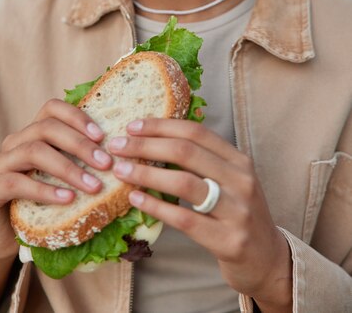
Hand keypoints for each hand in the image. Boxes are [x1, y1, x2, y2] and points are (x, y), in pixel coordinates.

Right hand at [0, 98, 112, 261]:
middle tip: (106, 163)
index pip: (52, 108)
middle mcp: (13, 142)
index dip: (77, 117)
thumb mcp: (62, 180)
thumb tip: (122, 158)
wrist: (1, 237)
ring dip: (68, 167)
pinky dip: (45, 190)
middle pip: (46, 127)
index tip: (102, 136)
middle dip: (79, 144)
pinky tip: (67, 199)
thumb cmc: (39, 205)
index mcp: (32, 133)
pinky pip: (16, 183)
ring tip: (93, 186)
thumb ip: (81, 165)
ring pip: (33, 151)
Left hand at [109, 118, 291, 309]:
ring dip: (146, 174)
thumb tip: (152, 140)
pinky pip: (184, 219)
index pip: (196, 132)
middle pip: (186, 152)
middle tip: (118, 146)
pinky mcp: (229, 240)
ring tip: (121, 171)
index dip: (162, 126)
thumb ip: (202, 162)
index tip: (133, 126)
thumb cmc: (238, 214)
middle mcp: (241, 180)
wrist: (268, 260)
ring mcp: (238, 211)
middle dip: (146, 146)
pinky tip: (136, 199)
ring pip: (184, 183)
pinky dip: (156, 207)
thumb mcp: (229, 181)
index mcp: (239, 160)